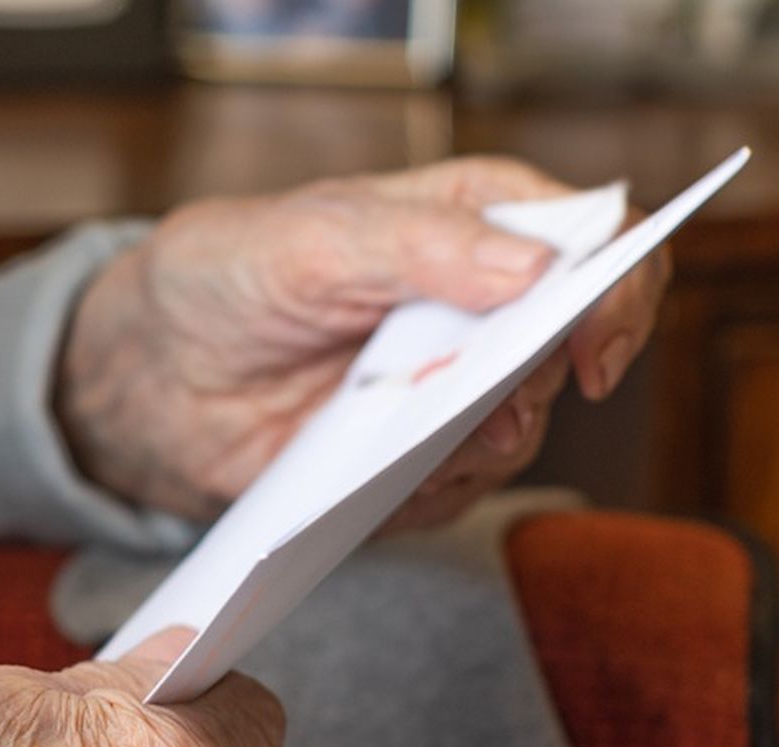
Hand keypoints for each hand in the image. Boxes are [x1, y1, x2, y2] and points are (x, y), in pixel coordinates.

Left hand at [58, 156, 671, 526]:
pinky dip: (421, 492)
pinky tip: (360, 472)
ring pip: (521, 432)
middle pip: (573, 347)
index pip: (599, 236)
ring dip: (467, 446)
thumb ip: (421, 246)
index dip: (623, 288)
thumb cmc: (228, 276)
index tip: (592, 350)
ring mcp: (453, 386)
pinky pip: (459, 492)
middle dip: (526, 384)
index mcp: (472, 221)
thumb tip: (535, 267)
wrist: (155, 374)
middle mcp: (480, 305)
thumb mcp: (313, 240)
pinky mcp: (418, 458)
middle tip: (460, 400)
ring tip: (387, 434)